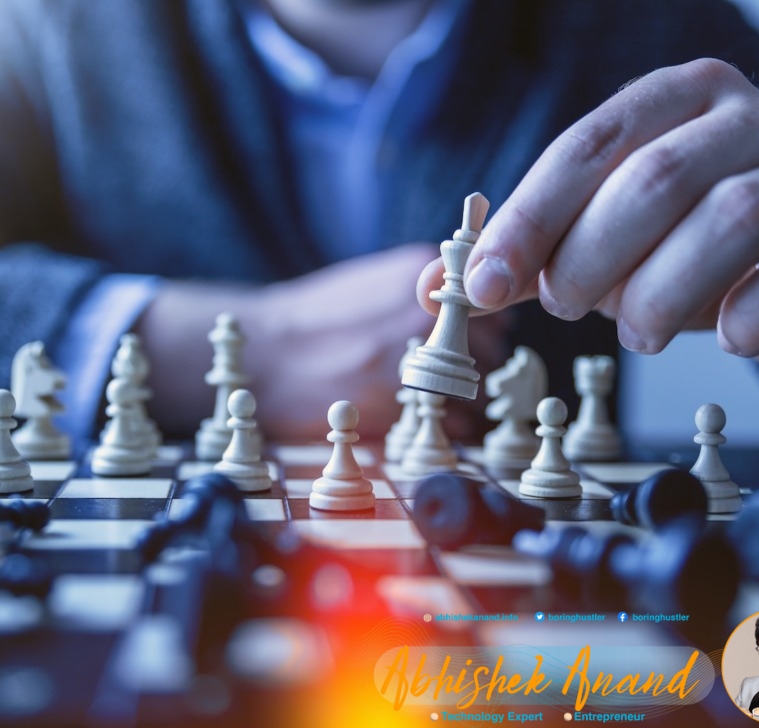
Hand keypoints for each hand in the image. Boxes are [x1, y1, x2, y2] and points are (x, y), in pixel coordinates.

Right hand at [140, 244, 508, 440]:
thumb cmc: (314, 321)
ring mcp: (416, 359)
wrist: (264, 355)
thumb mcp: (372, 282)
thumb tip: (470, 311)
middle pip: (491, 351)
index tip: (464, 346)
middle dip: (472, 369)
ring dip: (461, 403)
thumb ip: (423, 293)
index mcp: (421, 275)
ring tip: (422, 402)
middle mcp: (426, 314)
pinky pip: (455, 425)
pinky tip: (413, 421)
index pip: (494, 308)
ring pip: (476, 392)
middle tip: (439, 380)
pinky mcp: (401, 406)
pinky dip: (445, 430)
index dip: (482, 333)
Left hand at [421, 59, 758, 371]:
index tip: (482, 285)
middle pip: (656, 178)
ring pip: (732, 219)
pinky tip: (727, 337)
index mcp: (677, 100)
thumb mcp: (601, 240)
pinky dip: (751, 317)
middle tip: (567, 307)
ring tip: (636, 333)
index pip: (588, 146)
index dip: (528, 218)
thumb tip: (434, 287)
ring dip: (661, 294)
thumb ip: (527, 257)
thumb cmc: (686, 248)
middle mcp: (751, 121)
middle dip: (590, 258)